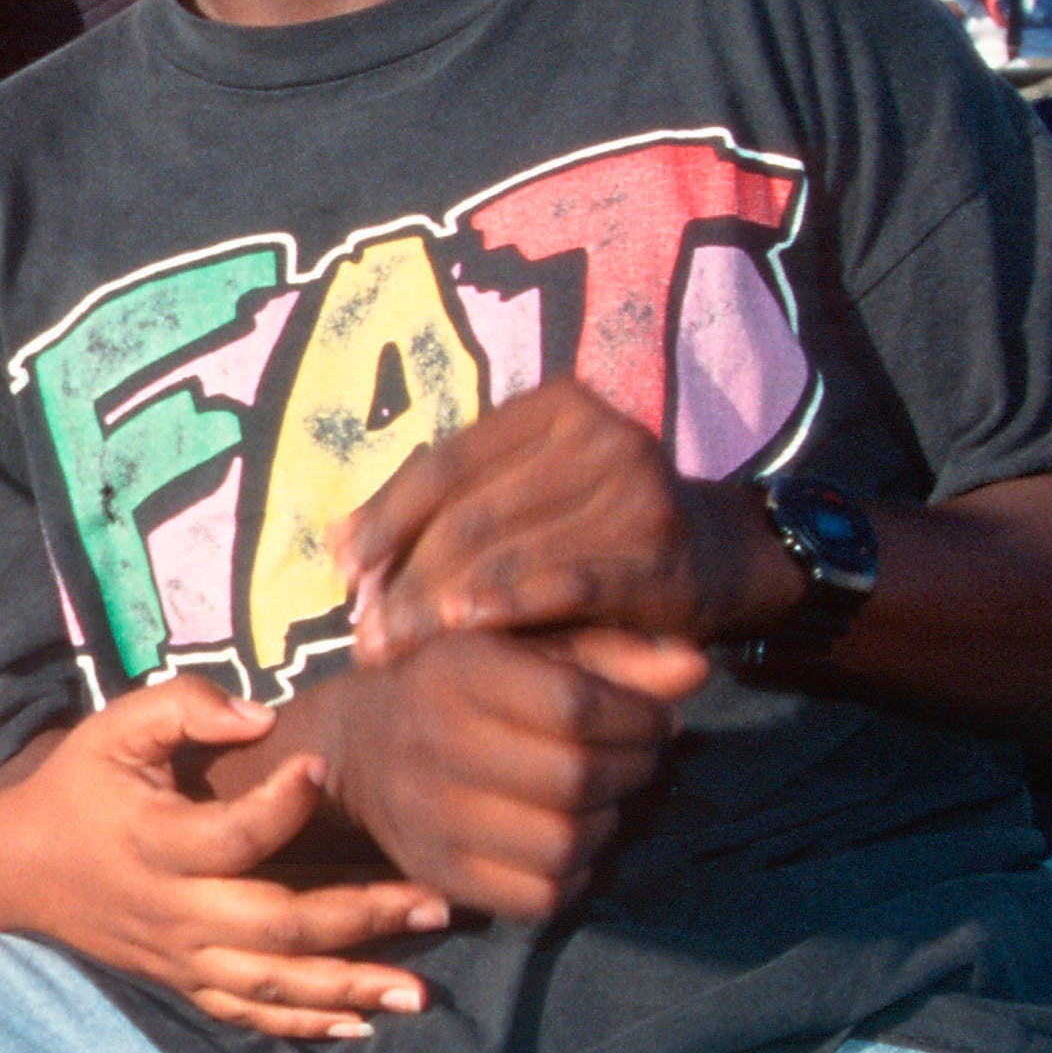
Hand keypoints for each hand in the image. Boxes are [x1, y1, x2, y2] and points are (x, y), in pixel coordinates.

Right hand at [0, 681, 453, 1041]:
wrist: (18, 866)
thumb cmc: (78, 787)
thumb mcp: (112, 728)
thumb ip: (183, 707)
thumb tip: (261, 717)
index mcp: (157, 842)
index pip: (235, 834)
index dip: (283, 804)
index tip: (320, 766)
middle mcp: (173, 909)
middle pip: (278, 924)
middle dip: (363, 917)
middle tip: (436, 905)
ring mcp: (180, 955)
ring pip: (274, 983)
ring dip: (350, 988)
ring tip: (420, 993)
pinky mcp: (182, 979)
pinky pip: (248, 1012)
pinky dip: (303, 1024)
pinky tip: (360, 1023)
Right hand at [300, 625, 704, 923]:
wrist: (356, 746)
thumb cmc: (460, 683)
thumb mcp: (523, 646)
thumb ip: (611, 654)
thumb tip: (696, 670)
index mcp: (457, 671)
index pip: (575, 705)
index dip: (639, 718)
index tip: (656, 719)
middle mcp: (433, 744)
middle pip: (575, 778)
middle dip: (633, 770)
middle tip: (638, 759)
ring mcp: (428, 818)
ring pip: (563, 844)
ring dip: (607, 824)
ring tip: (603, 800)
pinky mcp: (436, 874)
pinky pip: (539, 897)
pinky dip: (575, 874)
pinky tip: (571, 842)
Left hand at [337, 381, 760, 664]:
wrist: (716, 554)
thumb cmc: (593, 524)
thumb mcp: (525, 493)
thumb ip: (446, 505)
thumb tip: (336, 542)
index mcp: (553, 406)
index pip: (445, 462)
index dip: (384, 518)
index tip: (341, 571)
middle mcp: (597, 434)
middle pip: (470, 514)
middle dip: (404, 579)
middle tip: (361, 633)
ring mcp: (633, 490)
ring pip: (507, 552)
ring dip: (437, 608)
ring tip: (391, 646)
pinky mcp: (656, 555)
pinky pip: (568, 582)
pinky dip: (511, 605)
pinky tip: (464, 627)